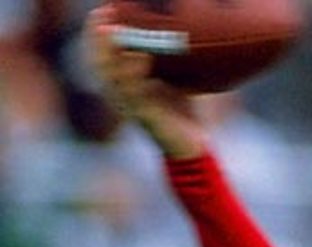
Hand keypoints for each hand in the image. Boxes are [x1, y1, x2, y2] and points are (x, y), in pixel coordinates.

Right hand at [85, 5, 207, 158]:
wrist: (194, 146)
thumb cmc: (183, 110)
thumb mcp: (173, 78)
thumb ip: (167, 56)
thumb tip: (176, 26)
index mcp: (123, 82)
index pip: (100, 52)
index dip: (97, 30)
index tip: (104, 8)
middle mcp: (120, 93)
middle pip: (97, 60)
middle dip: (96, 35)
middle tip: (102, 13)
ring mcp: (129, 105)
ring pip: (110, 75)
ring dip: (110, 51)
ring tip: (114, 29)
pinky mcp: (144, 116)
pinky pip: (134, 93)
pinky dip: (135, 73)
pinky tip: (141, 57)